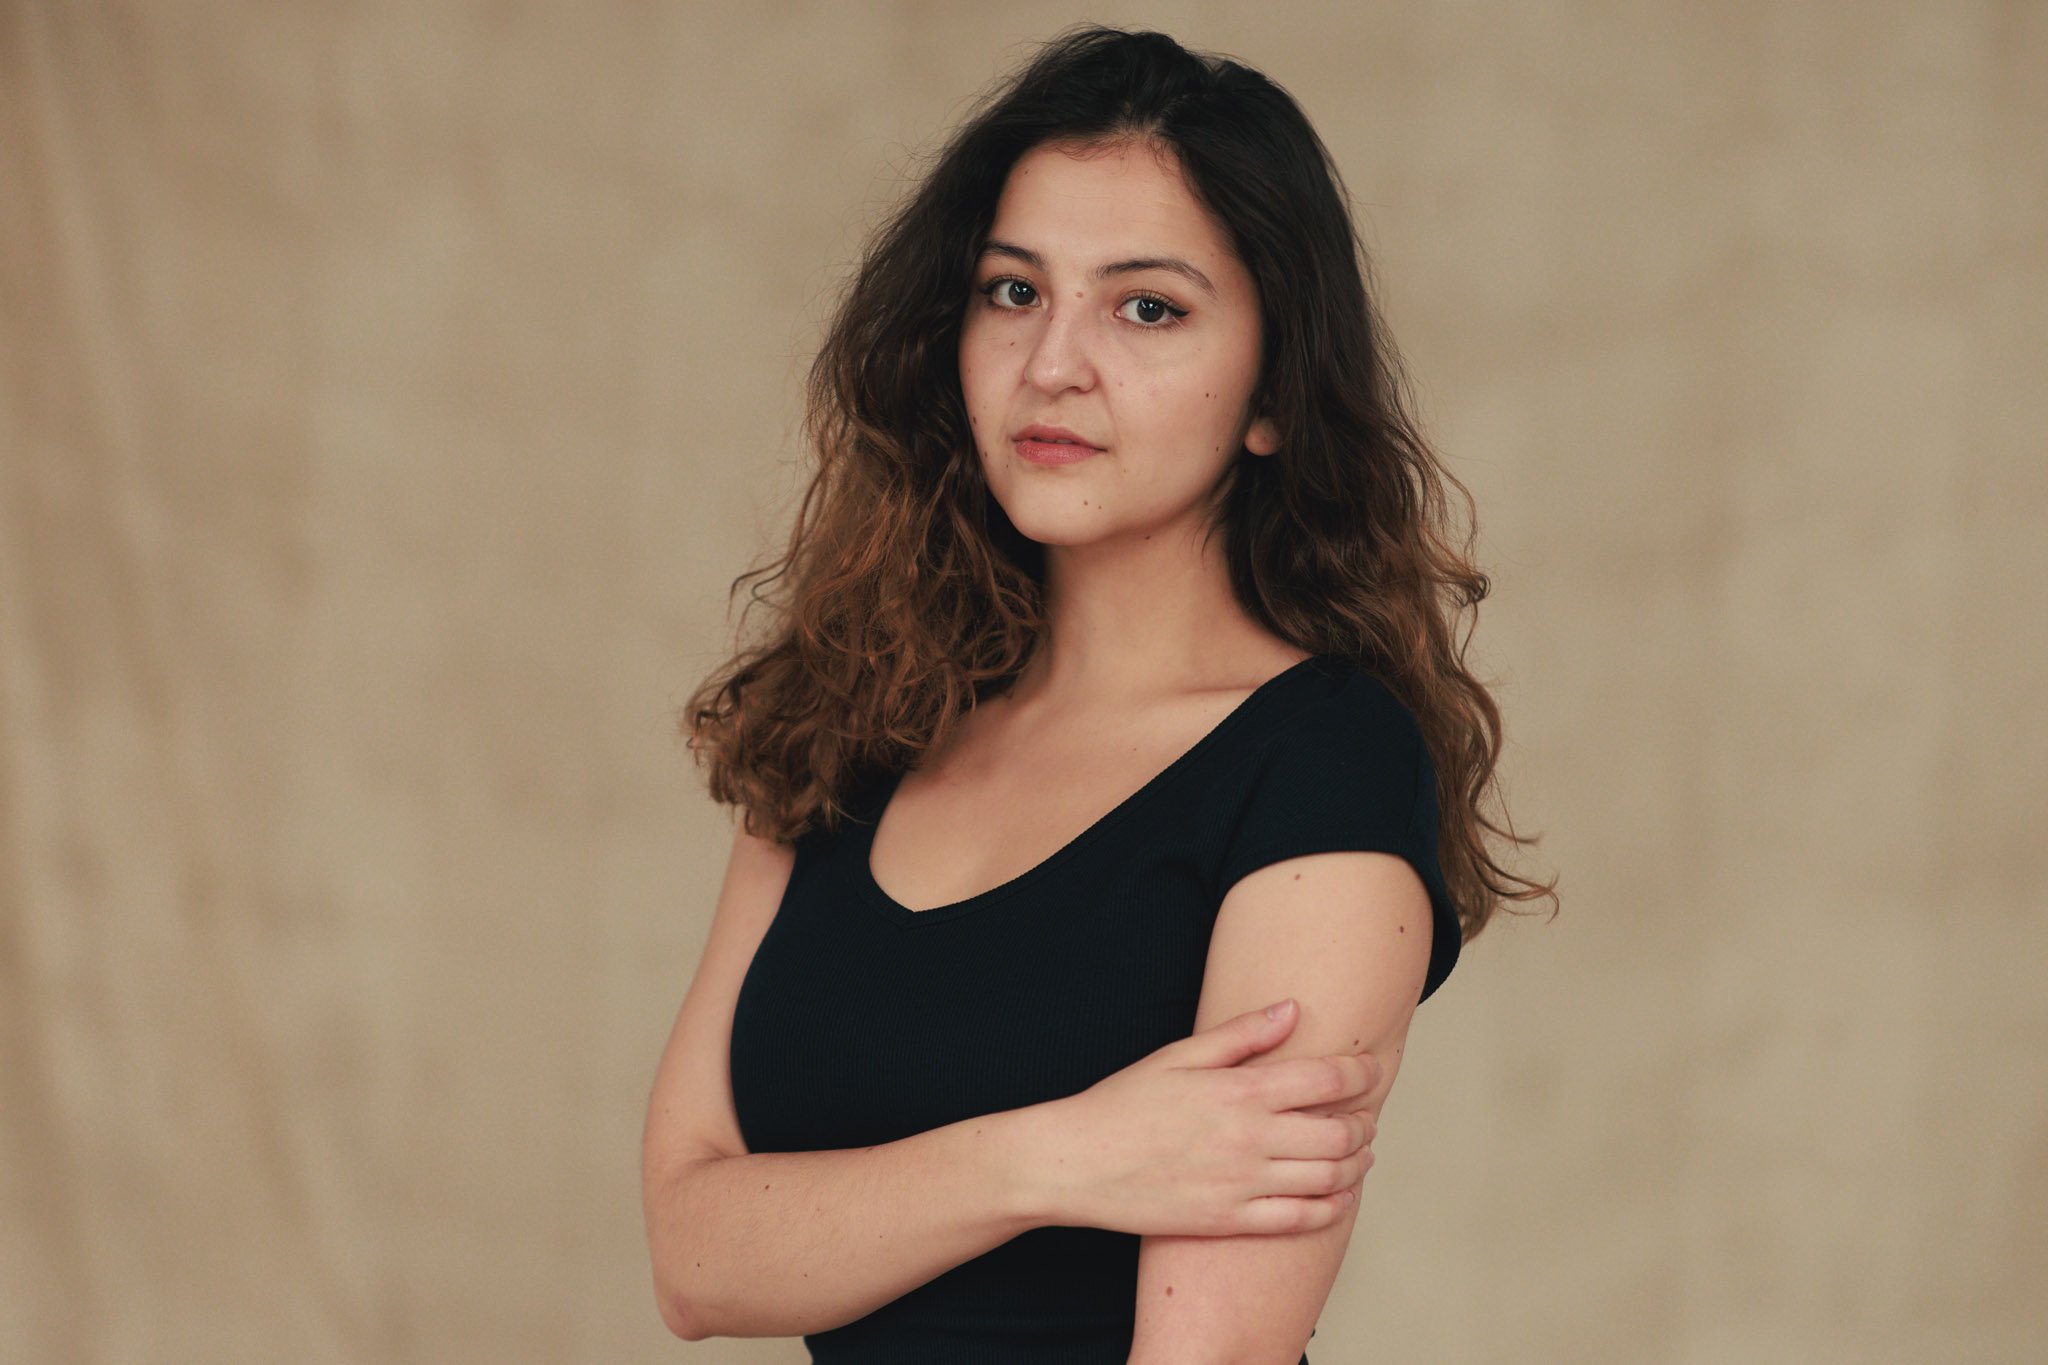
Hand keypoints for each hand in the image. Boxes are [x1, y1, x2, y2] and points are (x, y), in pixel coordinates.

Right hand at [1029, 999, 1377, 1236]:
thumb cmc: (1122, 1104)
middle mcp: (1249, 1138)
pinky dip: (1332, 1208)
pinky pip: (1299, 1219)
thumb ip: (1241, 1035)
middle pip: (1339, 1133)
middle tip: (1365, 1117)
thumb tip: (1291, 1009)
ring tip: (1359, 1154)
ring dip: (1356, 1165)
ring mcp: (1242, 1184)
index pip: (1326, 1079)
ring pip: (1328, 1178)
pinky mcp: (1229, 1221)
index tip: (1371, 1069)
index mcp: (1239, 1090)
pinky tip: (1338, 1197)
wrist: (1075, 1163)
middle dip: (1364, 1123)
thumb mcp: (1178, 1055)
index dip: (1361, 1073)